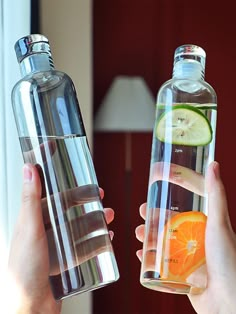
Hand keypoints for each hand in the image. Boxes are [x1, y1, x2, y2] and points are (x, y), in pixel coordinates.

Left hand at [7, 164, 113, 313]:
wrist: (30, 309)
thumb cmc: (24, 270)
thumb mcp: (30, 229)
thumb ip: (31, 199)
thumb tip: (29, 169)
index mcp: (31, 221)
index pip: (51, 197)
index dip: (69, 187)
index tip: (84, 180)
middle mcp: (42, 233)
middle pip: (69, 213)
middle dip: (87, 204)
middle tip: (103, 198)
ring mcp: (54, 248)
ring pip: (78, 230)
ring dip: (95, 222)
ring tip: (109, 217)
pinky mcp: (63, 263)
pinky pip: (83, 249)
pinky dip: (95, 242)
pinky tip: (106, 239)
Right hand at [136, 161, 235, 313]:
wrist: (228, 302)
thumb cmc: (229, 260)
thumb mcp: (219, 223)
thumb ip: (215, 194)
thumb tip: (214, 164)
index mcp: (206, 225)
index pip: (185, 203)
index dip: (170, 192)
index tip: (156, 181)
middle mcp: (196, 239)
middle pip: (169, 223)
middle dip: (153, 216)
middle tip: (142, 212)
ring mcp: (188, 256)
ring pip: (163, 241)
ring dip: (149, 236)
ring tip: (140, 234)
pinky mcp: (181, 274)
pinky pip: (161, 263)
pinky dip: (150, 258)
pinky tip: (143, 255)